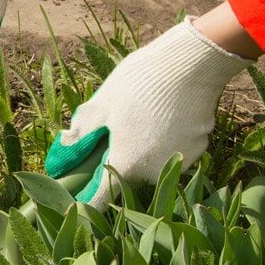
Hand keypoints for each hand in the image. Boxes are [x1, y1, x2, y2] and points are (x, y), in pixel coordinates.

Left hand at [45, 19, 253, 207]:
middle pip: (129, 176)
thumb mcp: (101, 104)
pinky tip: (163, 113)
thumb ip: (81, 133)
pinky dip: (165, 139)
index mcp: (127, 164)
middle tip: (111, 133)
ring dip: (143, 149)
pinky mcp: (200, 147)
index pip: (101, 197)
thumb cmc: (140, 83)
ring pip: (153, 162)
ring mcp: (182, 160)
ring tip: (140, 116)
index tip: (78, 202)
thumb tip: (63, 152)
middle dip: (118, 160)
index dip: (88, 201)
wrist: (193, 62)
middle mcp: (156, 171)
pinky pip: (173, 150)